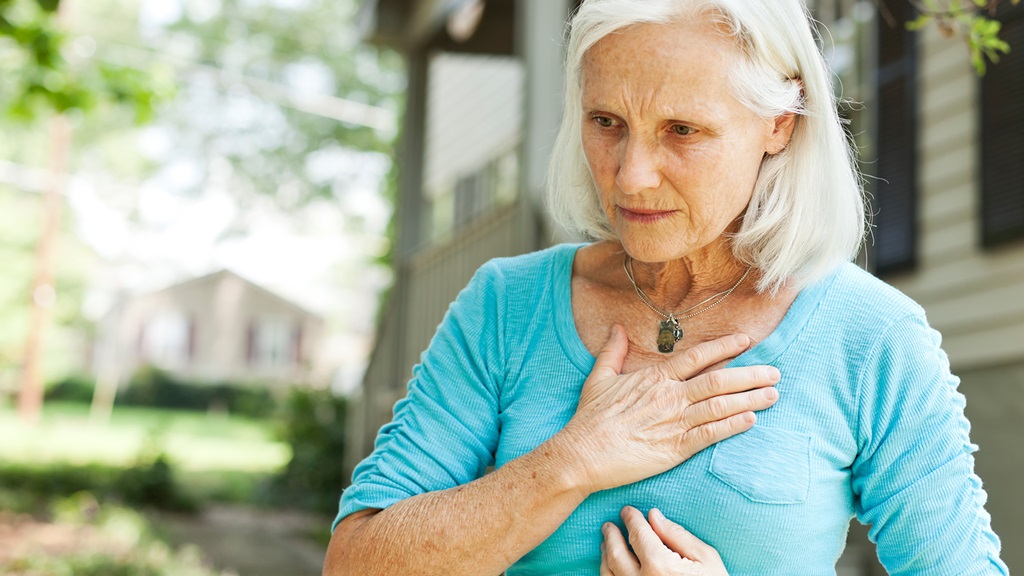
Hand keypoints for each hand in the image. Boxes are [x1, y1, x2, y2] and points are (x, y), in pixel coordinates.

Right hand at [557, 326, 779, 492]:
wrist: (583, 454)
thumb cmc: (590, 418)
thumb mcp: (599, 378)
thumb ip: (613, 352)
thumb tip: (616, 328)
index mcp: (655, 378)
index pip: (697, 357)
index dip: (724, 347)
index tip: (746, 341)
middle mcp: (670, 396)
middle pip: (718, 380)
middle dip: (750, 374)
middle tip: (774, 371)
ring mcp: (675, 422)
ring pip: (720, 405)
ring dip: (750, 398)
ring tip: (773, 394)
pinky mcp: (676, 448)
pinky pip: (711, 434)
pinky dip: (733, 426)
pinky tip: (751, 420)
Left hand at [601, 506, 727, 575]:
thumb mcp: (705, 558)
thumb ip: (677, 535)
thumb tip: (654, 516)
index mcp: (660, 565)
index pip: (638, 534)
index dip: (631, 519)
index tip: (627, 511)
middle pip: (616, 553)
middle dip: (611, 535)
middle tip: (609, 525)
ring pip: (608, 573)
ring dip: (605, 555)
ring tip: (606, 545)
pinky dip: (607, 574)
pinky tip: (611, 567)